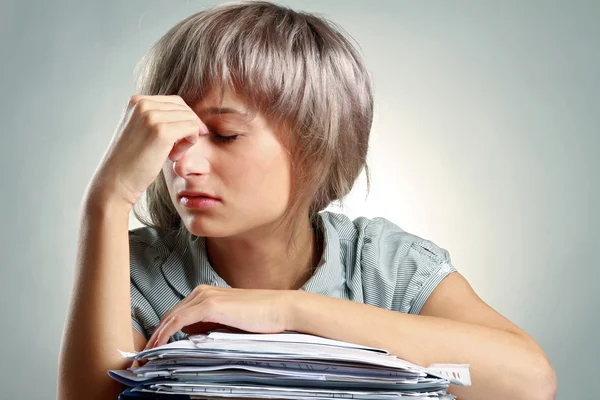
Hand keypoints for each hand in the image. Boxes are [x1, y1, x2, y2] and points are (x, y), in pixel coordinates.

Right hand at [85, 95, 208, 209]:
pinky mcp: (161, 131)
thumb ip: (157, 118)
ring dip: (188, 138)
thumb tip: (189, 114)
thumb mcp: (140, 131)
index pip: (174, 102)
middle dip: (187, 129)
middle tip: (177, 151)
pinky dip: (190, 143)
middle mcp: (143, 104)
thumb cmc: (130, 161)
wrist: (114, 182)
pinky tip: (173, 157)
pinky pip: (192, 128)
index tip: (179, 140)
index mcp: (136, 101)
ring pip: (190, 119)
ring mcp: (151, 116)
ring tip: (173, 155)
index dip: (184, 120)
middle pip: (184, 109)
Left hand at [144, 285, 295, 349]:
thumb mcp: (228, 323)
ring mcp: (204, 297)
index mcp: (206, 294)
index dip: (161, 332)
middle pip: (169, 315)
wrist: (280, 309)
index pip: (176, 314)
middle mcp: (201, 292)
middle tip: (143, 357)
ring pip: (170, 318)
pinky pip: (179, 321)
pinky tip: (159, 347)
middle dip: (154, 336)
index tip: (153, 350)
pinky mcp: (209, 305)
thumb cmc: (259, 317)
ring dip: (156, 337)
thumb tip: (188, 335)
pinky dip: (166, 334)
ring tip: (146, 356)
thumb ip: (207, 325)